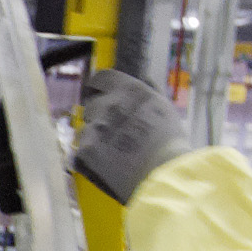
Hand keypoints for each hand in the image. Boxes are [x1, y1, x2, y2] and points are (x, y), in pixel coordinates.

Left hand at [64, 68, 184, 203]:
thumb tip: (145, 77)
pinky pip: (81, 150)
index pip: (100, 78)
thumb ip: (150, 90)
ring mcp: (95, 127)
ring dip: (94, 137)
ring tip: (114, 152)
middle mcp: (108, 104)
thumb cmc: (170, 143)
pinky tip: (108, 164)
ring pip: (85, 129)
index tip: (99, 95)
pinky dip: (91, 157)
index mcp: (128, 90)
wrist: (164, 173)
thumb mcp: (164, 108)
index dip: (98, 88)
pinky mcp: (86, 149)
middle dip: (98, 116)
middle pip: (91, 105)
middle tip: (113, 132)